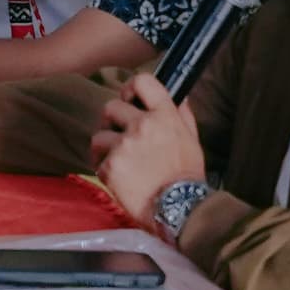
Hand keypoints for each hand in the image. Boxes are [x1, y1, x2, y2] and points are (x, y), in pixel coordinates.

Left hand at [89, 72, 206, 223]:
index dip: (130, 88)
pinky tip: (120, 180)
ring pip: (99, 136)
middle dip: (112, 121)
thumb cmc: (187, 175)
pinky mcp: (110, 166)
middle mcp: (142, 125)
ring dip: (105, 147)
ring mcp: (124, 146)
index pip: (142, 81)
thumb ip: (181, 115)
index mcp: (164, 115)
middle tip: (119, 136)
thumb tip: (176, 96)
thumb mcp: (191, 138)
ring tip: (119, 162)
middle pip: (110, 107)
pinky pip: (98, 162)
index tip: (128, 99)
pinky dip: (105, 170)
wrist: (180, 207)